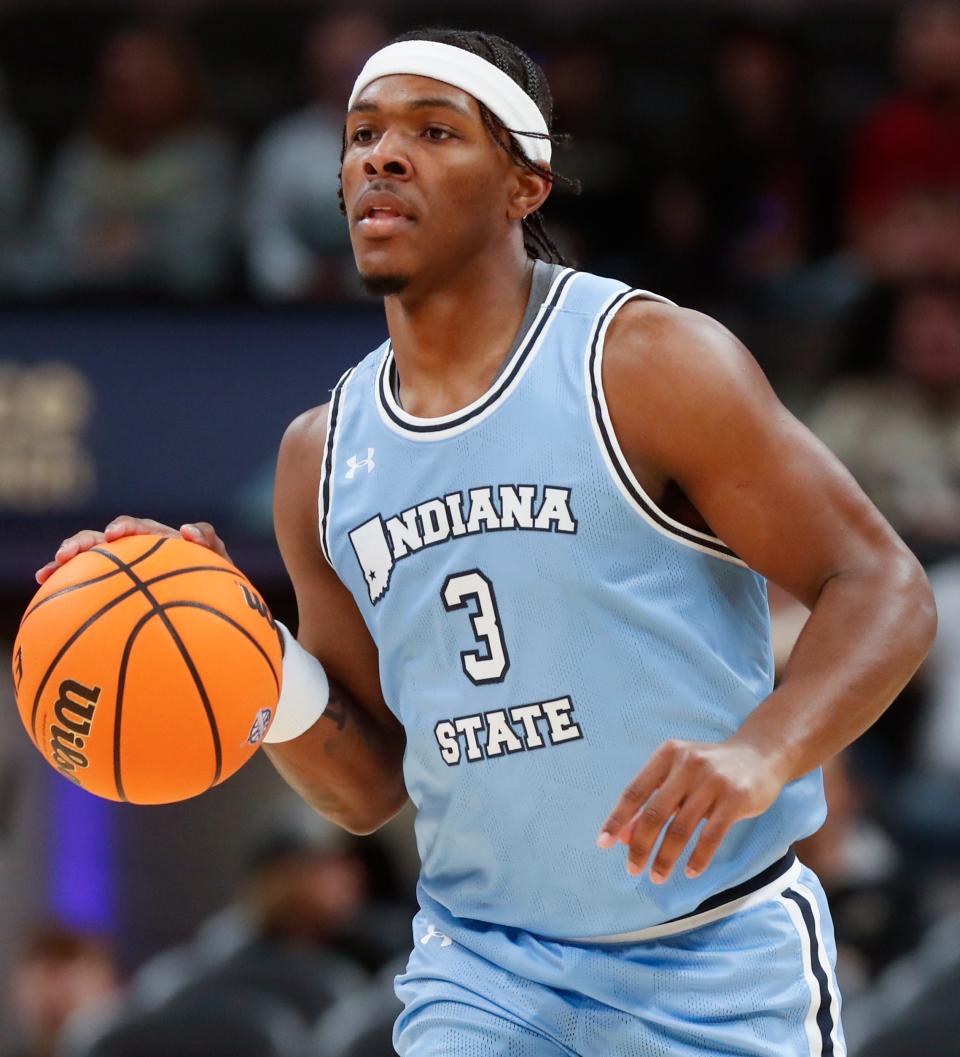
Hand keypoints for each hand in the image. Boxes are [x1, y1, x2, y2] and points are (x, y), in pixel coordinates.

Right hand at [35, 515, 230, 583]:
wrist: (210, 608)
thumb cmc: (215, 581)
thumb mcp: (219, 563)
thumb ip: (209, 541)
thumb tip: (187, 529)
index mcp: (157, 541)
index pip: (137, 528)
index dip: (124, 527)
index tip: (113, 536)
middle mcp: (134, 551)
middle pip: (101, 540)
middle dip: (82, 543)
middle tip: (67, 554)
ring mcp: (120, 569)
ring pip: (87, 559)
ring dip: (66, 560)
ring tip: (46, 572)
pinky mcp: (109, 587)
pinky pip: (83, 585)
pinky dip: (62, 584)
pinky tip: (43, 588)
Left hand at [596, 737, 786, 882]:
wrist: (760, 754)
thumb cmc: (709, 769)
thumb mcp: (678, 775)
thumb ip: (651, 800)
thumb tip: (623, 836)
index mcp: (667, 755)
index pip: (635, 791)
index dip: (618, 819)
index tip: (604, 843)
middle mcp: (687, 764)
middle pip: (655, 812)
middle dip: (640, 845)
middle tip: (633, 869)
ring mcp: (713, 781)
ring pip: (681, 828)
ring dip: (666, 857)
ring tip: (657, 876)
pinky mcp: (736, 798)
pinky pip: (711, 835)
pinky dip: (698, 857)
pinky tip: (690, 871)